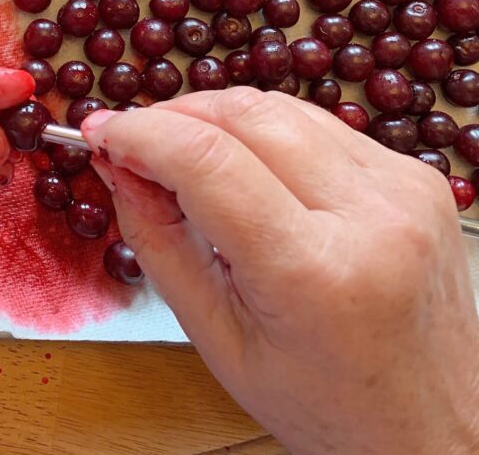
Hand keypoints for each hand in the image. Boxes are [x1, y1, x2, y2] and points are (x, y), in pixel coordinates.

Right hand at [81, 88, 478, 454]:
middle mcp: (371, 218)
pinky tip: (243, 168)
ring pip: (281, 107)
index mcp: (315, 273)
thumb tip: (116, 165)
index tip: (99, 132)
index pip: (206, 160)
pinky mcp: (417, 178)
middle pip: (245, 114)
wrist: (432, 429)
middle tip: (129, 142)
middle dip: (172, 116)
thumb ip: (158, 241)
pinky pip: (319, 126)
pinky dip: (265, 133)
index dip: (139, 132)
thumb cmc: (327, 405)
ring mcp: (403, 190)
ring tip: (180, 157)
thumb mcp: (218, 338)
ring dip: (216, 118)